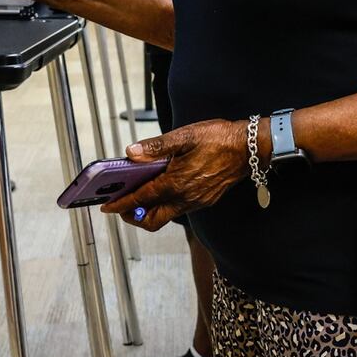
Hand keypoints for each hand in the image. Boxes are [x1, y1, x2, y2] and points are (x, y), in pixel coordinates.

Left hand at [99, 119, 249, 230]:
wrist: (249, 148)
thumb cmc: (219, 139)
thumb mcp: (185, 136)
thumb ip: (156, 147)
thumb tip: (131, 153)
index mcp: (176, 182)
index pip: (141, 199)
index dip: (121, 204)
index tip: (107, 206)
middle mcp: (185, 197)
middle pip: (152, 220)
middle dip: (134, 216)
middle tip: (122, 205)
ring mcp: (196, 202)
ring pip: (166, 216)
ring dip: (150, 210)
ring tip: (140, 195)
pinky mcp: (205, 200)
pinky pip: (180, 209)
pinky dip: (166, 203)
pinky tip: (165, 188)